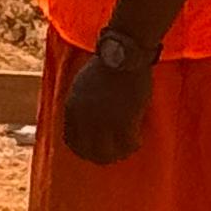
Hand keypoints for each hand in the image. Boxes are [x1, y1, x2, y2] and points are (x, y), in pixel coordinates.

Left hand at [61, 50, 150, 169]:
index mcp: (71, 110)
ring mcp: (103, 122)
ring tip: (128, 147)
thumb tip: (85, 125)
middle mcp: (84, 120)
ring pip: (108, 153)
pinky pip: (128, 145)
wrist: (122, 54)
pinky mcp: (124, 121)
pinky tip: (139, 139)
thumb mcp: (81, 86)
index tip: (95, 150)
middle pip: (88, 152)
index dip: (84, 150)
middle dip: (101, 156)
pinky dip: (134, 145)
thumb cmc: (106, 66)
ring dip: (119, 153)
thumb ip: (80, 106)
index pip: (71, 142)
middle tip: (115, 154)